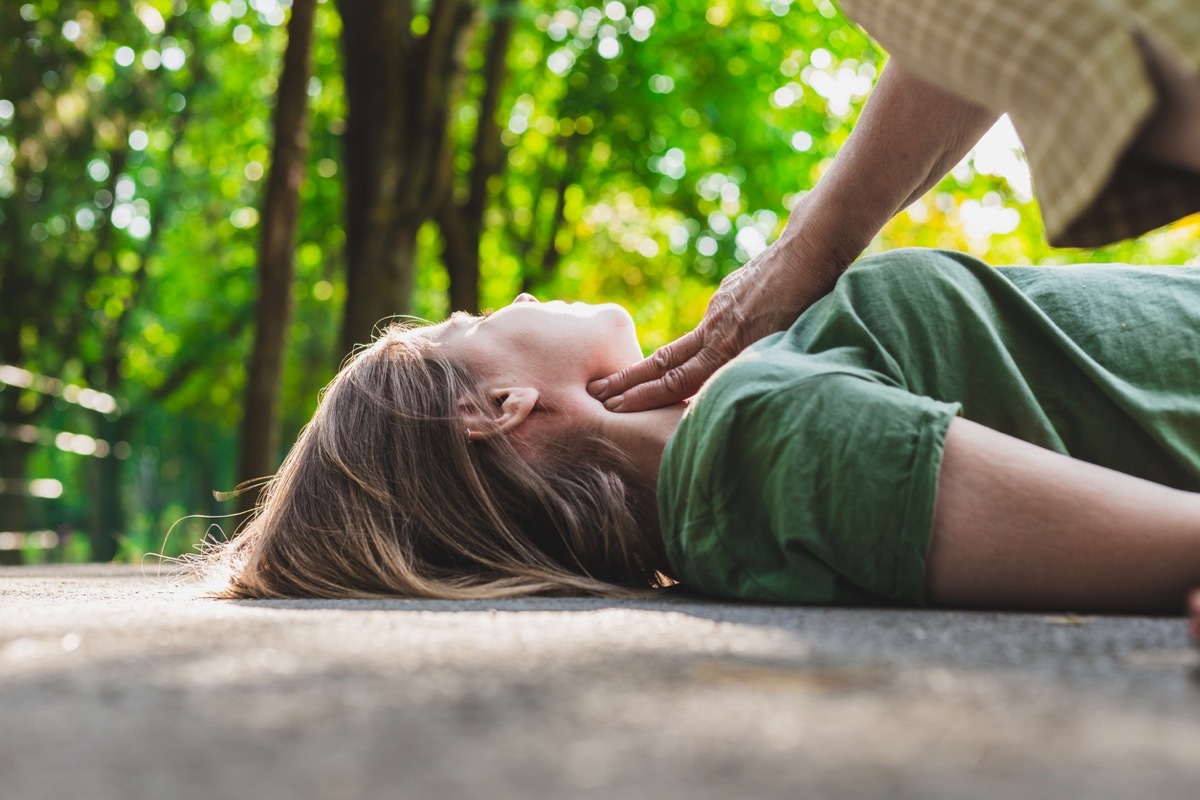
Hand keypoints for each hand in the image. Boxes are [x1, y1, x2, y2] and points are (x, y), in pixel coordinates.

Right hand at [588, 229, 841, 411]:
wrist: (813, 248)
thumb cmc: (810, 301)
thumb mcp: (783, 344)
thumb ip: (751, 366)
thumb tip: (726, 387)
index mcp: (727, 346)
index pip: (676, 380)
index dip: (644, 396)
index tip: (614, 406)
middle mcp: (716, 329)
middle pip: (664, 361)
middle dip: (630, 380)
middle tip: (598, 391)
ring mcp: (719, 308)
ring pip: (686, 343)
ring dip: (660, 362)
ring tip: (638, 375)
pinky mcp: (730, 291)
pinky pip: (713, 323)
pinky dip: (706, 338)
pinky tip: (719, 337)